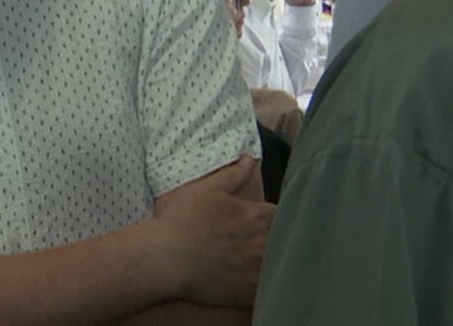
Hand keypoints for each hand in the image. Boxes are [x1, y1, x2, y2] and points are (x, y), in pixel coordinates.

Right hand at [151, 155, 274, 307]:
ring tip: (257, 260)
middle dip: (277, 239)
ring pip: (281, 267)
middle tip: (260, 241)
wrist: (166, 258)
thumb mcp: (206, 190)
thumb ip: (232, 175)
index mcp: (257, 217)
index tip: (266, 220)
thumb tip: (248, 158)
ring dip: (274, 262)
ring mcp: (259, 271)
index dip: (275, 217)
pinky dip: (265, 285)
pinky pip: (269, 290)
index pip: (284, 215)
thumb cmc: (183, 221)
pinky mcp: (251, 293)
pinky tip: (251, 280)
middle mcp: (264, 244)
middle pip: (286, 242)